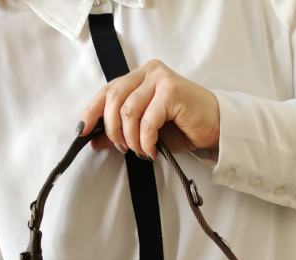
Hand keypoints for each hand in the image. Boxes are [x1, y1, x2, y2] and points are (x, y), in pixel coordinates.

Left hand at [76, 58, 219, 159]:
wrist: (213, 128)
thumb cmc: (181, 128)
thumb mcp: (144, 132)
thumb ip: (119, 131)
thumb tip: (92, 140)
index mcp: (138, 78)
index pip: (106, 91)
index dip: (91, 111)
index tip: (81, 132)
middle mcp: (148, 73)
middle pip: (113, 99)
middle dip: (112, 130)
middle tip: (122, 148)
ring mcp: (160, 79)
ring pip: (128, 111)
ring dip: (130, 138)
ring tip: (141, 151)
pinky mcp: (171, 91)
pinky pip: (146, 120)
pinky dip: (145, 141)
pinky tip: (152, 150)